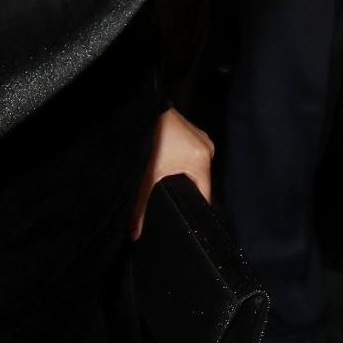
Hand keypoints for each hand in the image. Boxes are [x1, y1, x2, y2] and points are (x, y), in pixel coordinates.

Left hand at [132, 108, 214, 238]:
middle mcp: (207, 150)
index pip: (205, 195)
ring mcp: (203, 140)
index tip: (184, 218)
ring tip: (170, 185)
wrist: (145, 109)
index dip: (194, 209)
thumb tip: (135, 234)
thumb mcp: (146, 174)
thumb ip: (141, 205)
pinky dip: (185, 166)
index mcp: (201, 160)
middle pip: (201, 183)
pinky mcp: (196, 135)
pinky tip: (172, 168)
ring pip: (197, 170)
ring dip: (186, 178)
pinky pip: (195, 158)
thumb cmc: (151, 137)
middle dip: (187, 193)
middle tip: (171, 201)